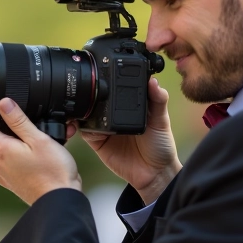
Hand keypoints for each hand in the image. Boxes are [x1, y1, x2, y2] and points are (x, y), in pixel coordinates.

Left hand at [0, 98, 81, 204]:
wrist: (61, 201)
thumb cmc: (53, 172)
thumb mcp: (38, 139)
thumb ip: (19, 120)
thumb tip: (3, 103)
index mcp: (1, 150)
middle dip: (9, 126)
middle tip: (27, 120)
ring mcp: (5, 175)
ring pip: (6, 150)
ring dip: (19, 141)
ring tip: (40, 138)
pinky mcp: (14, 182)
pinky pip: (14, 163)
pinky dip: (23, 155)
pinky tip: (41, 154)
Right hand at [81, 78, 181, 203]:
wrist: (154, 174)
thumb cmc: (161, 145)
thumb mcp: (162, 120)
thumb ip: (158, 100)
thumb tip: (153, 81)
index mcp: (131, 104)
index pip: (117, 87)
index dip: (112, 78)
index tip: (107, 68)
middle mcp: (115, 113)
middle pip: (99, 98)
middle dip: (92, 92)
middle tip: (91, 86)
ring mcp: (105, 127)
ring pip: (87, 112)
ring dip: (83, 107)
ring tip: (84, 102)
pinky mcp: (97, 141)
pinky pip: (85, 131)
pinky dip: (80, 126)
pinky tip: (83, 122)